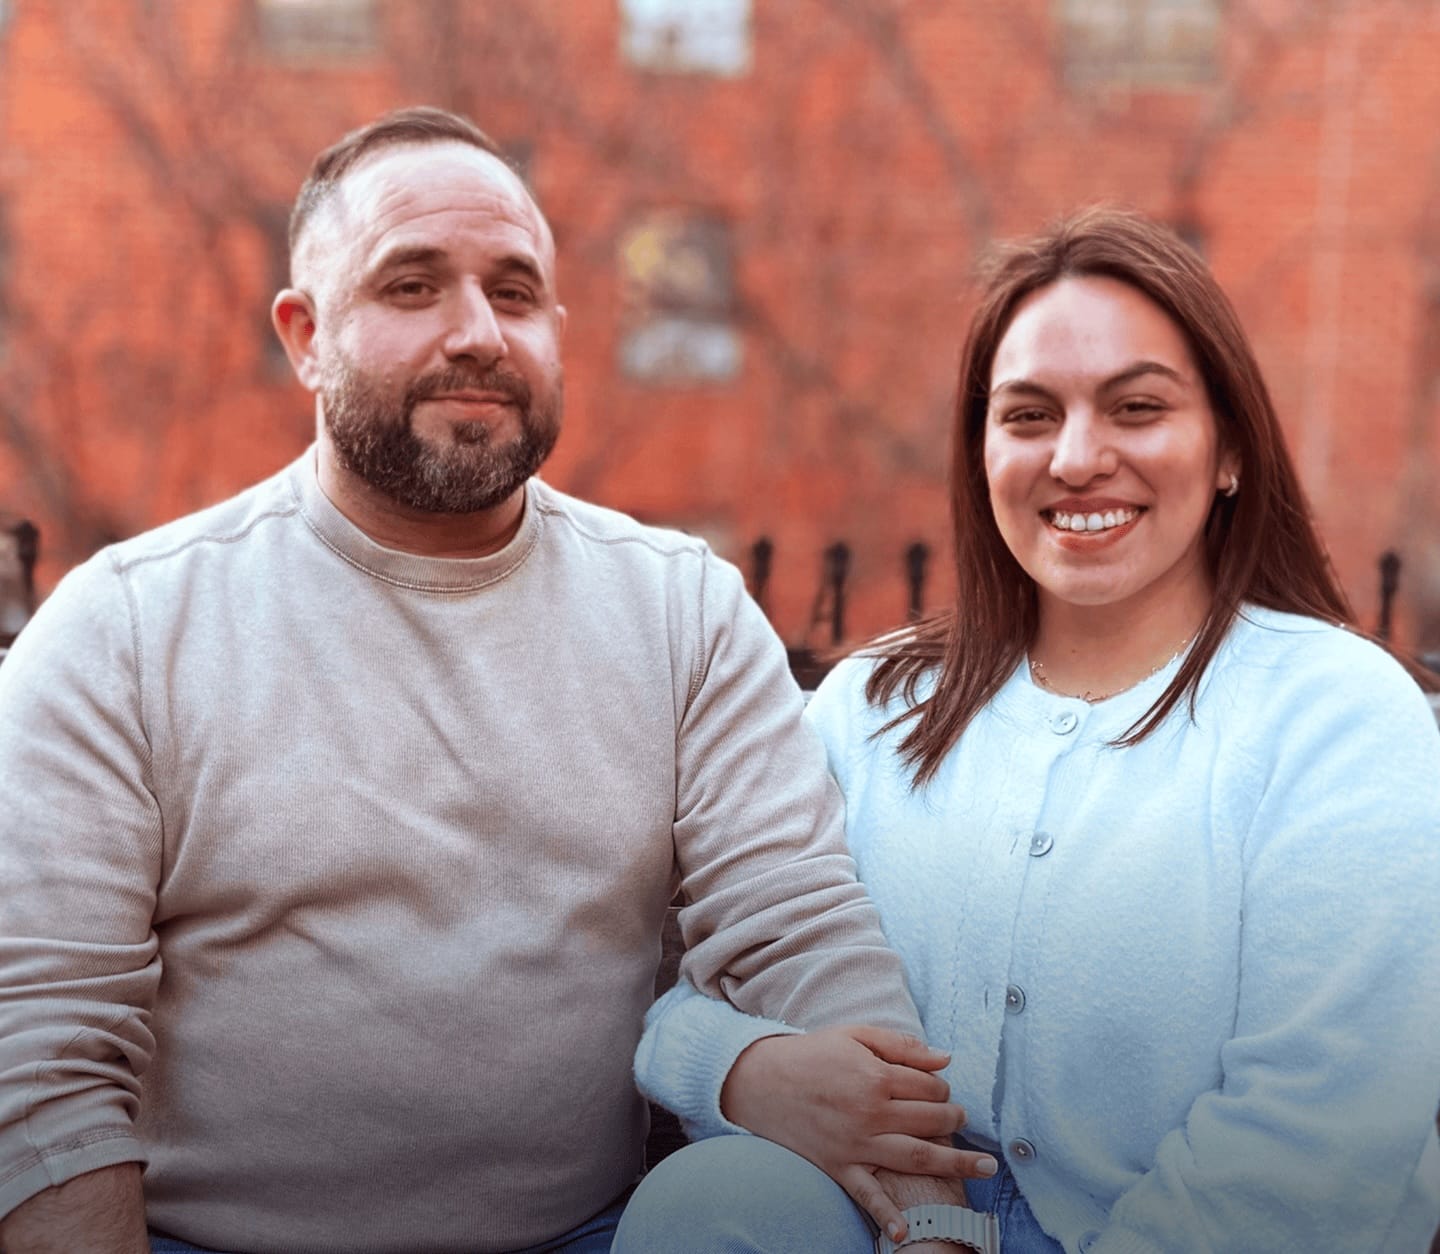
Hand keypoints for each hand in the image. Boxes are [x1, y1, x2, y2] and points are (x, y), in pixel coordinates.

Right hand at [720, 1025, 997, 1241]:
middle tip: (960, 1118)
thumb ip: (902, 1046)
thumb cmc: (812, 1054)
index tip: (940, 1086)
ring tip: (984, 1168)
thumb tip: (946, 1059)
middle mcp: (871, 1113)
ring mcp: (857, 1144)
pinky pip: (868, 1195)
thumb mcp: (855, 1035)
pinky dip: (887, 1216)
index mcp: (876, 1078)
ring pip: (916, 1157)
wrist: (761, 1081)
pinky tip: (907, 1232)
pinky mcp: (840, 1166)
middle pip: (931, 1120)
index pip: (929, 1086)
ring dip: (955, 1162)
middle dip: (954, 1119)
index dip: (942, 1085)